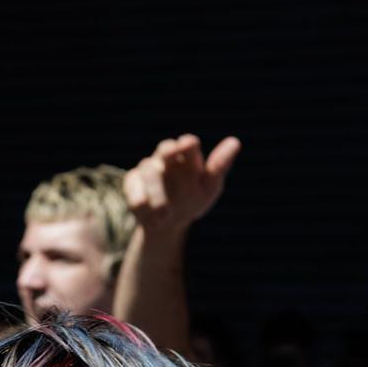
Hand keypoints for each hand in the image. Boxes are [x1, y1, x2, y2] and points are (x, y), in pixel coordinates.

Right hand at [123, 134, 240, 231]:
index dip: (187, 144)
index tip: (188, 145)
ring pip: (150, 172)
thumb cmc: (192, 200)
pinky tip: (144, 214)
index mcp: (187, 157)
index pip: (188, 144)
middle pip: (166, 149)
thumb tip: (235, 142)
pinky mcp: (132, 182)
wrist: (167, 224)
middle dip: (168, 152)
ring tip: (164, 218)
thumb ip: (219, 167)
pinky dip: (138, 199)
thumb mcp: (209, 188)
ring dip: (156, 194)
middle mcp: (166, 159)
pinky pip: (133, 186)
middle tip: (171, 154)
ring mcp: (148, 169)